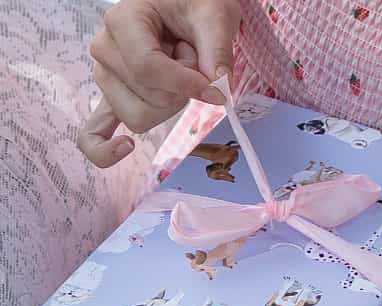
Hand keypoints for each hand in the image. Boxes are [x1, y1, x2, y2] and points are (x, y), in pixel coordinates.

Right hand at [78, 0, 240, 167]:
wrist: (184, 6)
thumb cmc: (195, 5)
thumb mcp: (214, 15)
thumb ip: (217, 49)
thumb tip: (218, 87)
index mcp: (123, 21)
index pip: (148, 68)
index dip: (186, 85)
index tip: (216, 90)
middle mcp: (106, 49)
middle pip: (148, 98)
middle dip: (182, 91)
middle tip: (191, 60)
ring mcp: (106, 76)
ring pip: (138, 117)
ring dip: (169, 105)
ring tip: (176, 72)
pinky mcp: (113, 96)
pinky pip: (95, 133)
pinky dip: (104, 148)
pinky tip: (125, 148)